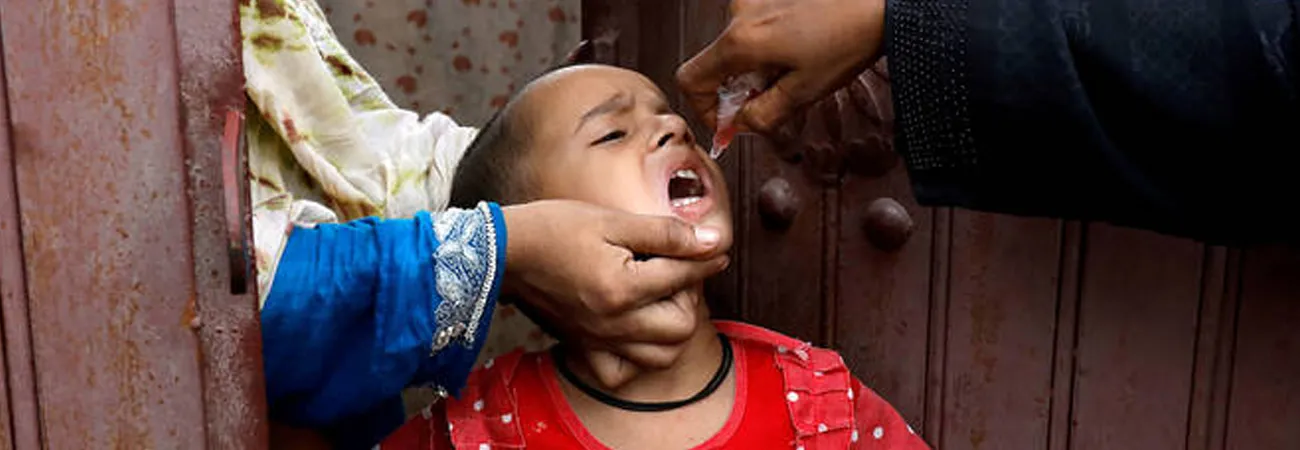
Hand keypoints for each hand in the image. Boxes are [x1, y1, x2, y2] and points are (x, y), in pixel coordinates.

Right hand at [501, 200, 730, 386]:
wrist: (502, 251)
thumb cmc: (553, 228)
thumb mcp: (612, 219)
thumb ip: (666, 233)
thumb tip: (712, 240)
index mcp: (622, 287)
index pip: (684, 275)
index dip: (706, 257)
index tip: (714, 247)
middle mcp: (613, 322)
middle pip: (682, 326)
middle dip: (689, 297)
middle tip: (677, 272)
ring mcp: (599, 339)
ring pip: (661, 356)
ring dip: (671, 329)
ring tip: (661, 300)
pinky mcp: (584, 346)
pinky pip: (621, 372)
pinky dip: (637, 358)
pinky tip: (635, 331)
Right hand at [676, 0, 885, 134]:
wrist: (879, 2)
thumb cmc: (849, 38)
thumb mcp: (804, 92)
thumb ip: (762, 115)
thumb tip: (740, 125)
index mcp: (741, 41)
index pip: (690, 79)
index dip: (704, 108)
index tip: (728, 120)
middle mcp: (740, 13)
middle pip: (717, 62)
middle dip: (740, 87)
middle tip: (776, 97)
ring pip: (739, 44)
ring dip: (758, 64)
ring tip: (799, 67)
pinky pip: (755, 24)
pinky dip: (769, 43)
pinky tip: (802, 46)